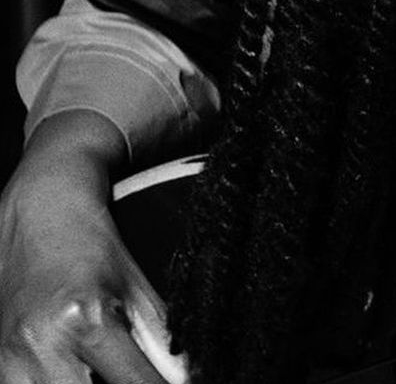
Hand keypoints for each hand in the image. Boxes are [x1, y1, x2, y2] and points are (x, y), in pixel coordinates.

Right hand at [0, 113, 186, 383]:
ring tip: (108, 372)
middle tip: (142, 376)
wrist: (39, 213)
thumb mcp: (137, 290)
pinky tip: (80, 372)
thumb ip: (165, 339)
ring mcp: (9, 358)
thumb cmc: (91, 246)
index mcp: (86, 320)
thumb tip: (190, 376)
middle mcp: (41, 344)